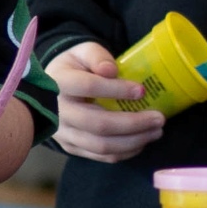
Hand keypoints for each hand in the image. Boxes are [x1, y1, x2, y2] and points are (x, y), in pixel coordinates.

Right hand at [48, 41, 168, 164]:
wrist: (47, 89)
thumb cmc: (73, 67)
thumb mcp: (82, 52)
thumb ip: (97, 56)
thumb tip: (111, 70)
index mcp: (60, 83)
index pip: (89, 88)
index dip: (117, 90)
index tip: (142, 91)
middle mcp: (58, 113)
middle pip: (99, 124)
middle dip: (134, 124)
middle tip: (159, 119)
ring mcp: (63, 134)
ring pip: (101, 145)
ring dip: (133, 141)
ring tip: (156, 131)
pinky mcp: (71, 147)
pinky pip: (99, 156)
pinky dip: (124, 152)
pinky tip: (141, 142)